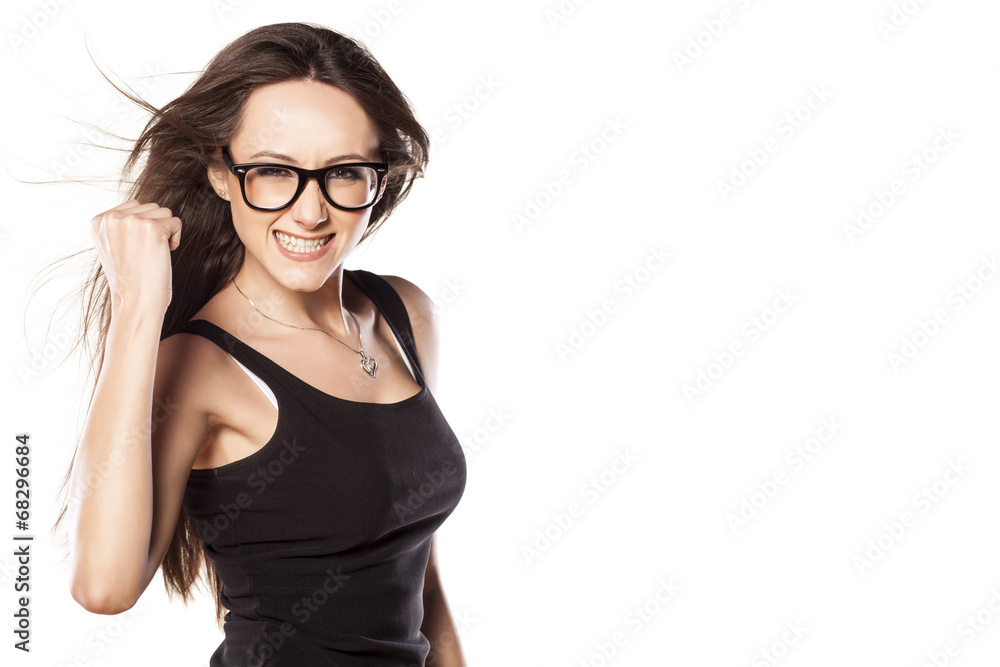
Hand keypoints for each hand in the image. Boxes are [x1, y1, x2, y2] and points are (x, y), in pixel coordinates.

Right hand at [89, 199, 182, 315]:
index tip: (135, 250)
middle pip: (150, 207)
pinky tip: (164, 254)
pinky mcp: (152, 228)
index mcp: (99, 221)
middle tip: (145, 254)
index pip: (134, 206)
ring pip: (164, 212)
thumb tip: (140, 206)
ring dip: (166, 232)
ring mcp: (131, 221)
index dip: (143, 227)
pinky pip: (176, 222)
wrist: (135, 302)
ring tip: (153, 253)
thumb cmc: (130, 279)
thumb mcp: (113, 246)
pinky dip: (176, 239)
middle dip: (155, 228)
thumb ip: (120, 225)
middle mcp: (112, 218)